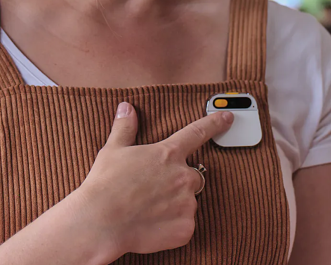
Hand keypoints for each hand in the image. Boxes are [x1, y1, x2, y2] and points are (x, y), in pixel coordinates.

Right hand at [77, 102, 232, 259]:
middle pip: (192, 176)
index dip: (215, 123)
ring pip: (188, 201)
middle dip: (178, 181)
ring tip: (149, 209)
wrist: (98, 223)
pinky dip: (172, 226)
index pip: (198, 132)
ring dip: (175, 204)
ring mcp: (187, 202)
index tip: (228, 117)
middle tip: (154, 190)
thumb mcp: (112, 151)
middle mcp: (183, 175)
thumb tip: (126, 108)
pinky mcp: (186, 227)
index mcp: (168, 154)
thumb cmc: (104, 186)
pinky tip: (152, 225)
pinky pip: (184, 225)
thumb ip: (125, 128)